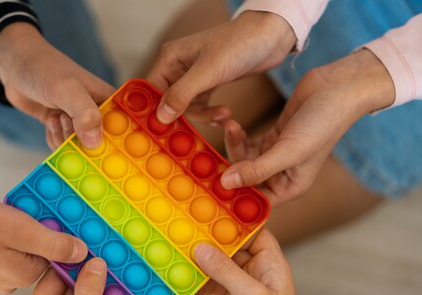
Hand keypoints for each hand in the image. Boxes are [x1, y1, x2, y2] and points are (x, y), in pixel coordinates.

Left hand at [0, 23, 114, 149]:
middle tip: (66, 123)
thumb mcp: (66, 90)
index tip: (98, 150)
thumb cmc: (44, 69)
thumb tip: (95, 144)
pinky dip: (55, 140)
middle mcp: (96, 112)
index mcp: (107, 100)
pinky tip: (50, 122)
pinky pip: (64, 146)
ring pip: (79, 148)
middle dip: (82, 144)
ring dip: (64, 140)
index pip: (122, 129)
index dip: (114, 144)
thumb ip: (84, 115)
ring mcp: (78, 120)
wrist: (14, 64)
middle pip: (99, 144)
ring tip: (55, 118)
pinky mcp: (62, 125)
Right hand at [0, 188, 87, 293]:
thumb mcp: (20, 228)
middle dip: (30, 234)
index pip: (53, 256)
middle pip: (33, 255)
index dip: (51, 233)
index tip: (43, 216)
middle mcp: (7, 284)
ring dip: (10, 237)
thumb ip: (54, 243)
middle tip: (16, 213)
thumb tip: (82, 254)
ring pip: (12, 254)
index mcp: (24, 275)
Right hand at [147, 11, 295, 123]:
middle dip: (183, 117)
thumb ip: (182, 94)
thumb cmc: (240, 43)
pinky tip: (223, 114)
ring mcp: (192, 77)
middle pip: (167, 103)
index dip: (153, 111)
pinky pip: (200, 107)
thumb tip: (160, 116)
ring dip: (202, 116)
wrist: (271, 36)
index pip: (150, 90)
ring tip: (223, 115)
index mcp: (170, 59)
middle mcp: (177, 68)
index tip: (160, 131)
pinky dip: (210, 114)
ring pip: (185, 108)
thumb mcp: (209, 71)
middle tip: (196, 129)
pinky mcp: (207, 84)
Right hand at [192, 229, 295, 294]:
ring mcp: (240, 283)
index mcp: (269, 260)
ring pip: (215, 266)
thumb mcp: (249, 294)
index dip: (233, 222)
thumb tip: (201, 249)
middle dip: (207, 246)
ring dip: (199, 270)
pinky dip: (198, 289)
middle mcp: (255, 268)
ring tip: (184, 274)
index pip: (252, 231)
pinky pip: (209, 285)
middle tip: (187, 243)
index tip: (210, 215)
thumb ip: (225, 270)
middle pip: (228, 247)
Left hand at [219, 49, 395, 204]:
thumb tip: (226, 185)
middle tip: (215, 152)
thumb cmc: (322, 122)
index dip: (236, 198)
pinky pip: (247, 143)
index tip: (213, 189)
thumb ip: (256, 169)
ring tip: (231, 127)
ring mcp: (277, 155)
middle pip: (246, 181)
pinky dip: (238, 136)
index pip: (257, 202)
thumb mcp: (288, 151)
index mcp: (291, 186)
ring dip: (233, 146)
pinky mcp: (273, 136)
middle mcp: (283, 174)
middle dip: (231, 167)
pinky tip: (233, 125)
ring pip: (244, 160)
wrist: (339, 87)